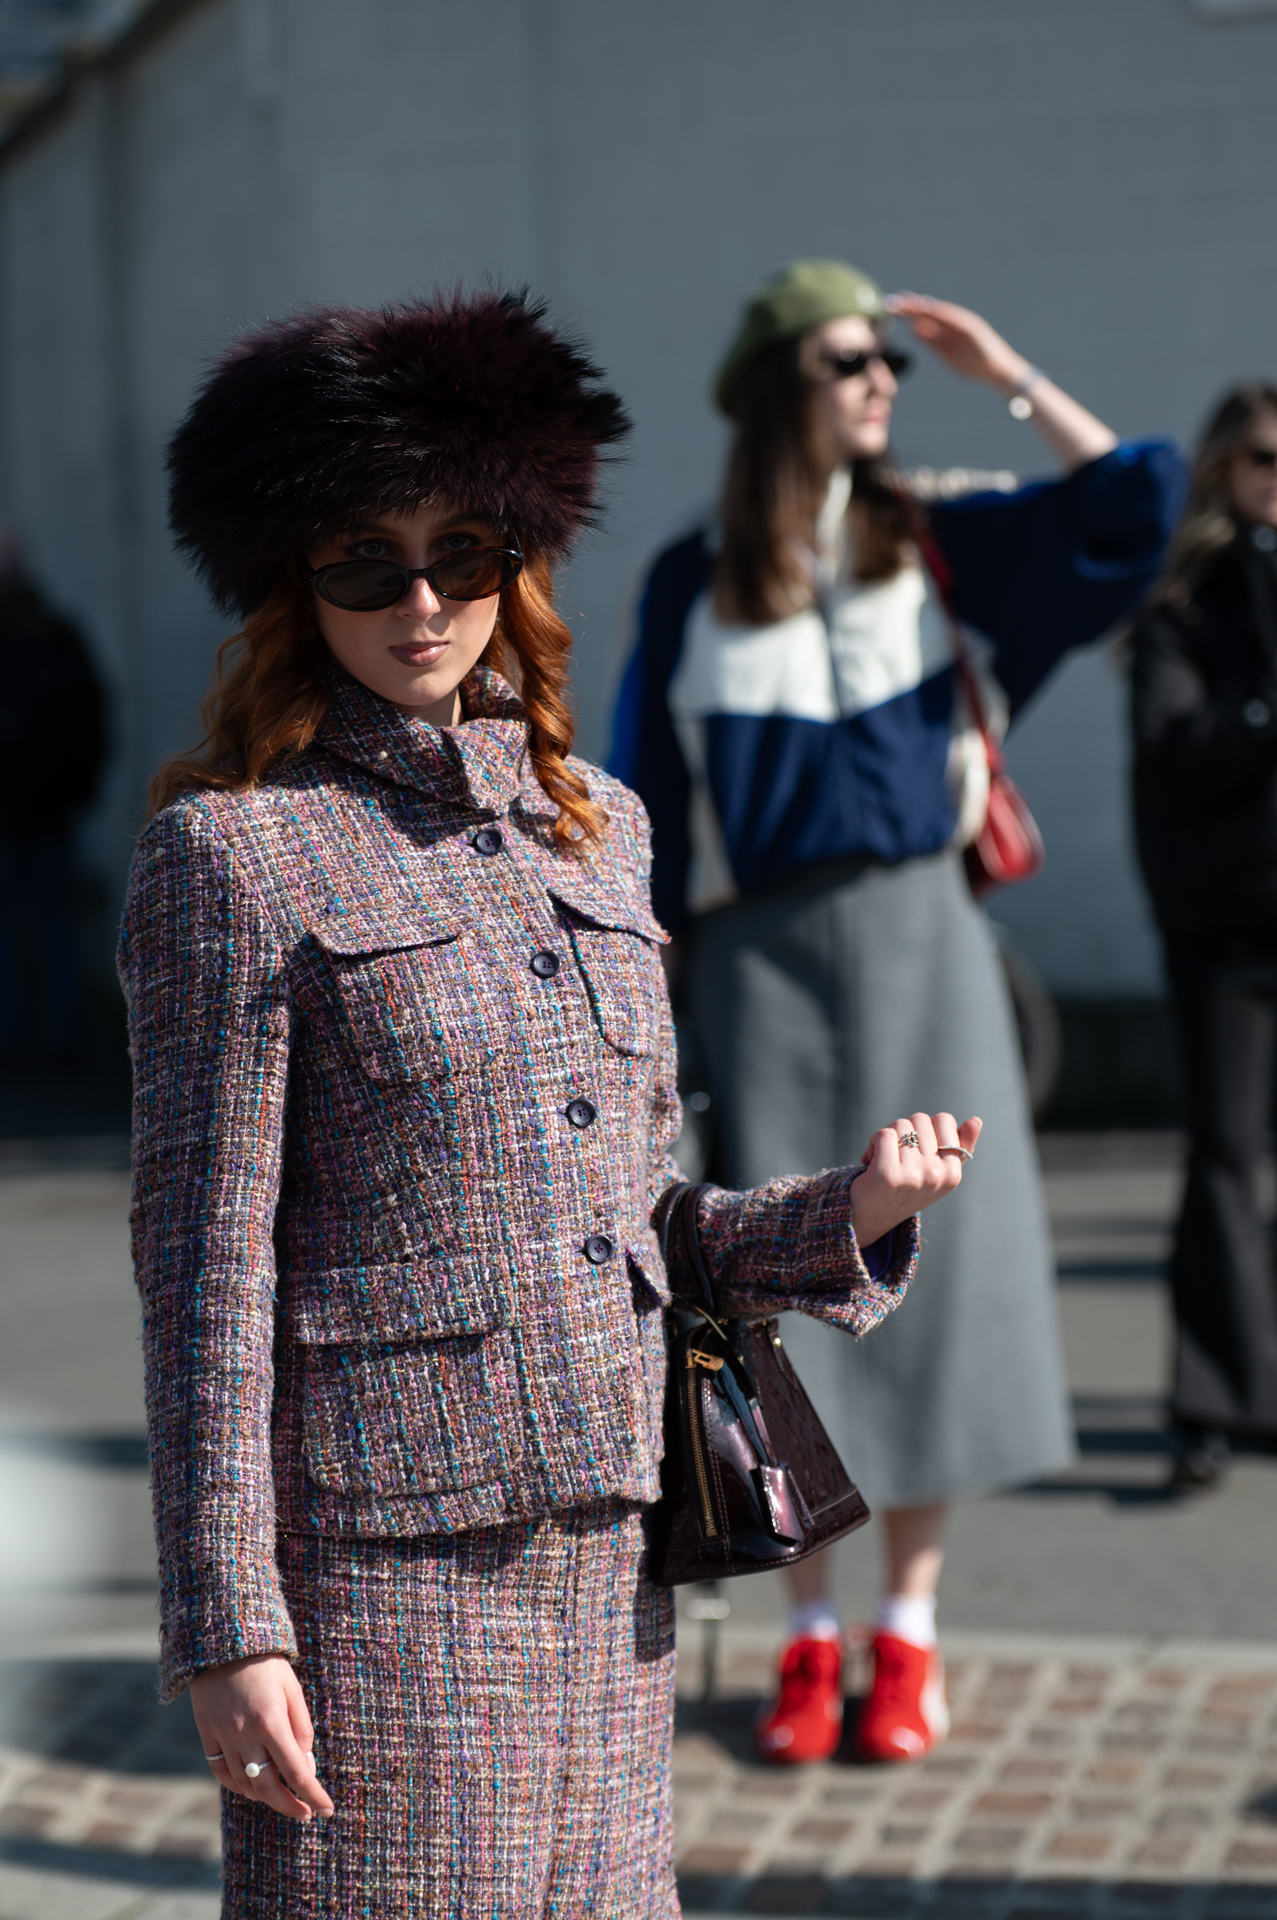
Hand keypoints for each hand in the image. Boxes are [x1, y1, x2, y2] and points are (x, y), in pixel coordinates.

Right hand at [189, 1653, 334, 1822]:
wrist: (223, 1639)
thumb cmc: (266, 1663)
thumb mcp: (292, 1689)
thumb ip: (301, 1729)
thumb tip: (305, 1768)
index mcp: (271, 1721)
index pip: (296, 1772)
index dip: (313, 1795)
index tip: (327, 1811)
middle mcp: (244, 1734)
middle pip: (267, 1787)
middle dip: (289, 1806)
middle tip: (306, 1814)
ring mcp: (222, 1736)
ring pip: (242, 1783)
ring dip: (264, 1797)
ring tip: (282, 1797)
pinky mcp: (205, 1733)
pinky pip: (220, 1771)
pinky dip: (236, 1785)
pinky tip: (251, 1786)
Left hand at [849, 1110, 982, 1249]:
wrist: (868, 1218)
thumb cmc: (903, 1188)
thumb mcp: (935, 1170)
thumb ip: (958, 1146)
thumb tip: (976, 1120)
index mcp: (953, 1173)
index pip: (944, 1120)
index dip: (924, 1129)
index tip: (916, 1151)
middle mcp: (937, 1176)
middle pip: (920, 1119)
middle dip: (904, 1132)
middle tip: (897, 1157)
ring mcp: (914, 1176)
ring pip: (900, 1125)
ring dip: (886, 1138)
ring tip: (884, 1161)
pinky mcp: (888, 1176)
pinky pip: (883, 1135)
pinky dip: (872, 1144)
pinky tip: (869, 1162)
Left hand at [887, 293, 1028, 394]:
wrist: (998, 372)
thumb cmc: (974, 365)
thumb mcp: (947, 353)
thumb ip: (932, 340)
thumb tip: (914, 328)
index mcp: (948, 329)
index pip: (925, 317)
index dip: (909, 311)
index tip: (892, 307)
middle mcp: (956, 322)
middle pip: (930, 311)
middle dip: (911, 306)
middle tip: (891, 302)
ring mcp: (964, 323)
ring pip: (940, 312)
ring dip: (923, 307)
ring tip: (905, 303)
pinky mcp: (973, 328)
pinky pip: (954, 319)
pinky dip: (941, 313)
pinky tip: (927, 309)